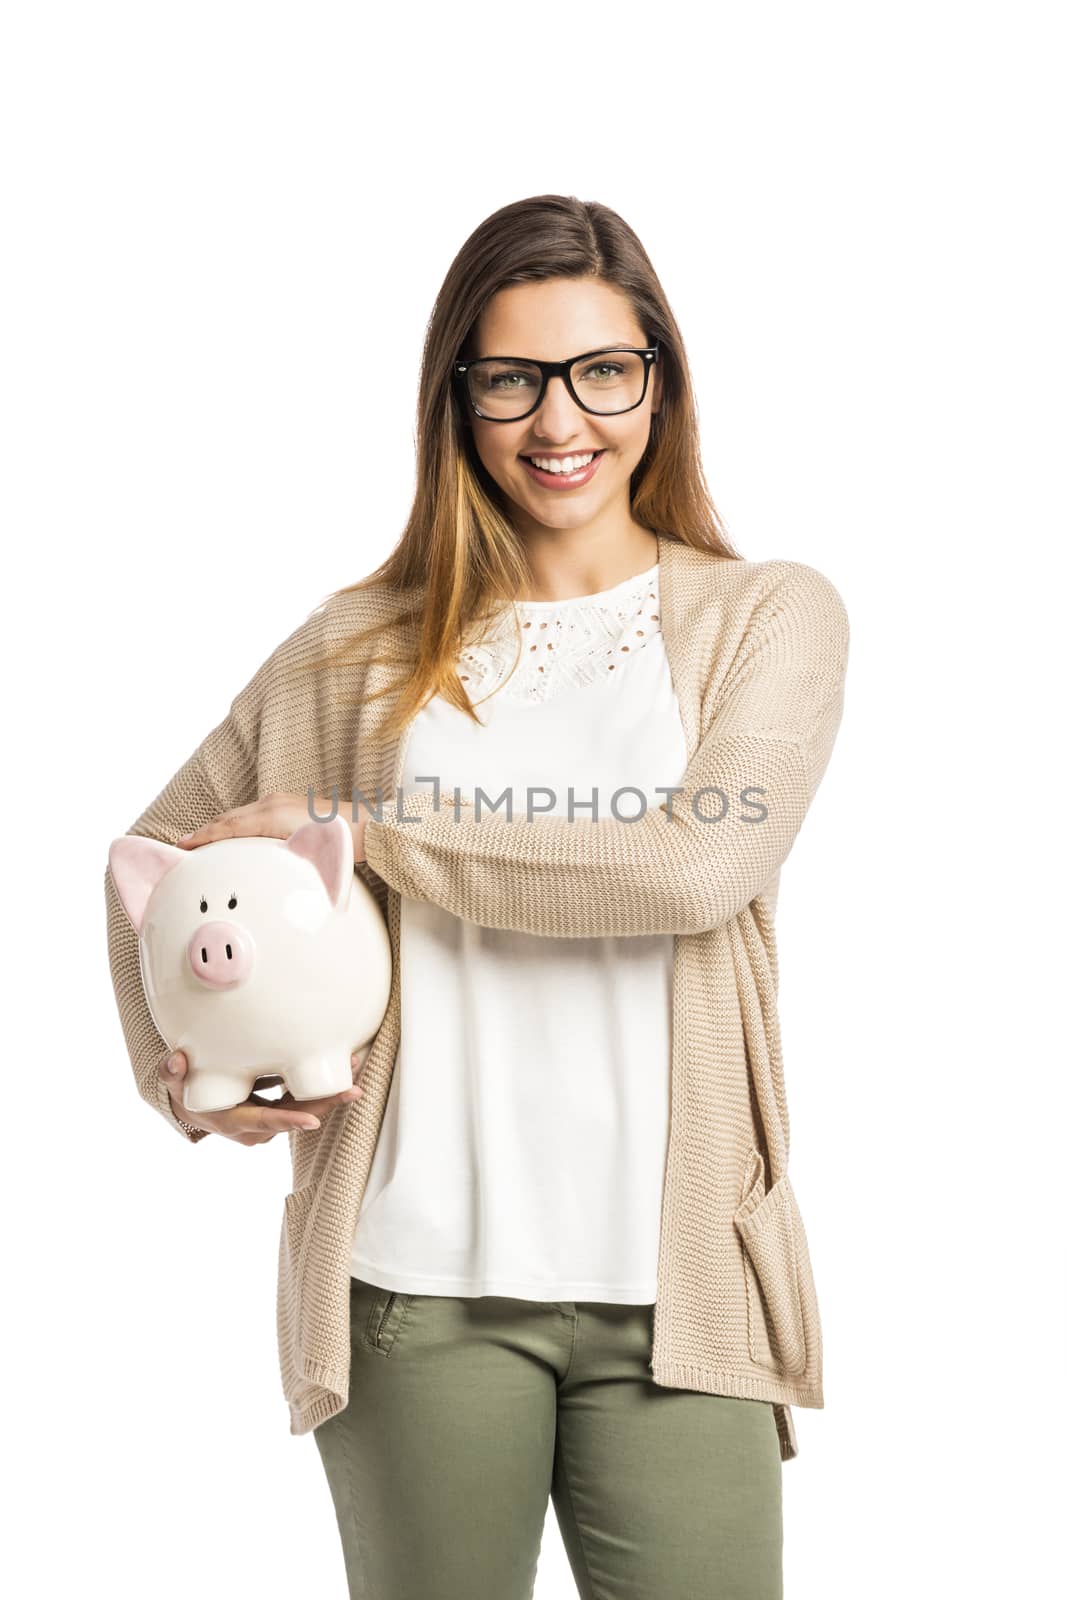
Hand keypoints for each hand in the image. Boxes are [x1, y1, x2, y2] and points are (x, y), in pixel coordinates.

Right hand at [159, 1044, 371, 1145]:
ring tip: (356, 1067)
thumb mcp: (173, 1083)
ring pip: (305, 1108)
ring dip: (331, 1092)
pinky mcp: (279, 1109)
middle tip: (353, 1088)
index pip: (264, 1121)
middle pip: (296, 1116)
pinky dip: (324, 1086)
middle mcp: (257, 1127)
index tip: (314, 1121)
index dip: (288, 1121)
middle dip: (326, 1103)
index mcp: (234, 1122)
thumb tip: (176, 1061)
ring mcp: (270, 1121)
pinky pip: (305, 1100)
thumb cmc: (184, 1092)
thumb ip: (171, 1072)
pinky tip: (344, 1065)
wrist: (193, 1105)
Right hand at [176, 791, 367, 863]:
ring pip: (241, 816)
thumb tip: (253, 879)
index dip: (204, 836)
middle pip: (230, 819)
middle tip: (184, 847)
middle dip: (206, 832)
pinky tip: (236, 840)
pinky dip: (237, 827)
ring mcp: (280, 803)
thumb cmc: (340, 845)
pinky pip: (253, 816)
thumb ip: (277, 861)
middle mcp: (273, 804)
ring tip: (203, 844)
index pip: (228, 826)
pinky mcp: (288, 806)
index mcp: (272, 814)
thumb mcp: (303, 856)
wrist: (366, 826)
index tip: (183, 846)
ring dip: (221, 829)